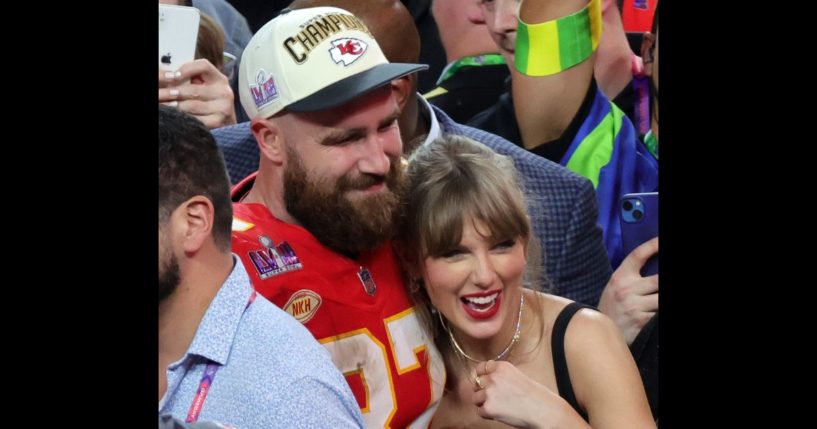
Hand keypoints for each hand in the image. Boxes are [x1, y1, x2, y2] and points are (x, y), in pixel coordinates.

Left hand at [159, 59, 236, 128]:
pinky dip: (182, 119)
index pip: (204, 66)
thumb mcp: (205, 88)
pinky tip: (174, 117)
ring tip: (163, 105)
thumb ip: (191, 81)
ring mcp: (223, 108)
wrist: (226, 124)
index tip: (171, 76)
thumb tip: (167, 77)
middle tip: (158, 94)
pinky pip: (195, 120)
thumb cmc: (210, 103)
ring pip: (191, 105)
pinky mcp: (218, 122)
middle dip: (170, 92)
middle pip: (193, 89)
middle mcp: (224, 92)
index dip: (186, 69)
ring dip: (173, 106)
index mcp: (219, 79)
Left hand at [471, 360, 587, 427]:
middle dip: (482, 391)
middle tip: (496, 398)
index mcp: (501, 367)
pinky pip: (480, 411)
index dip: (482, 377)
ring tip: (501, 406)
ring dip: (484, 403)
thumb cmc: (534, 396)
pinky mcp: (488, 408)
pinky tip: (502, 413)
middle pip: (476, 383)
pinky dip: (488, 414)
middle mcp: (493, 377)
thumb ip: (499, 376)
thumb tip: (481, 380)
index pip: (480, 368)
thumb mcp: (516, 376)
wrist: (544, 411)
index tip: (486, 383)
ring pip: (476, 398)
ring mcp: (489, 392)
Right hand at [598, 237, 657, 343]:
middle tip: (661, 282)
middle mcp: (626, 289)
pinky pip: (658, 314)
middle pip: (658, 279)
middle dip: (664, 278)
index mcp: (620, 276)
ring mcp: (634, 306)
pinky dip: (659, 311)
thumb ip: (631, 276)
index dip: (653, 245)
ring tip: (658, 298)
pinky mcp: (641, 321)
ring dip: (661, 298)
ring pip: (661, 298)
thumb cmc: (612, 306)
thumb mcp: (615, 285)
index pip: (638, 255)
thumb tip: (655, 264)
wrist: (598, 331)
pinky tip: (656, 310)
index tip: (662, 239)